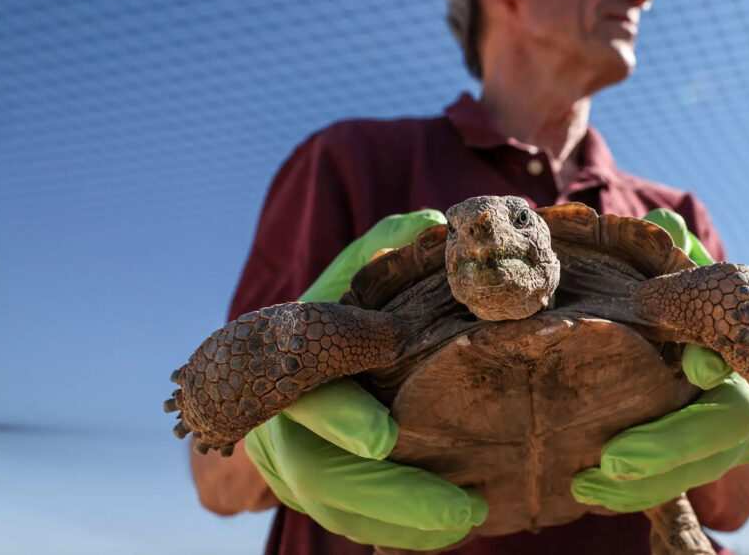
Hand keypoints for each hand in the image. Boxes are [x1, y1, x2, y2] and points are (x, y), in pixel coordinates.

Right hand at [244, 210, 487, 549]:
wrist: (274, 364)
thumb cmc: (328, 313)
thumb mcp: (347, 275)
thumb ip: (383, 247)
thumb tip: (435, 224)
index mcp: (288, 363)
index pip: (303, 391)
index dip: (338, 416)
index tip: (383, 436)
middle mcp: (282, 421)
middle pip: (319, 474)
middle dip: (390, 495)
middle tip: (465, 507)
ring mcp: (293, 463)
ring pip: (337, 509)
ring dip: (404, 523)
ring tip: (473, 521)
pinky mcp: (315, 489)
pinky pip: (353, 522)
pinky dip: (401, 532)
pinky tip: (453, 530)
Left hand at [569, 208, 748, 512]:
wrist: (708, 354)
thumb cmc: (686, 307)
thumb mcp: (680, 277)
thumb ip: (672, 252)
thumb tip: (664, 222)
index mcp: (747, 346)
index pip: (746, 359)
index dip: (717, 364)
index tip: (693, 365)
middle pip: (725, 429)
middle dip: (671, 446)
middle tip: (613, 458)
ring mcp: (733, 440)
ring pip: (700, 471)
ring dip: (644, 483)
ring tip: (585, 487)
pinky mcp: (703, 466)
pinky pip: (676, 490)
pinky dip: (635, 495)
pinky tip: (591, 495)